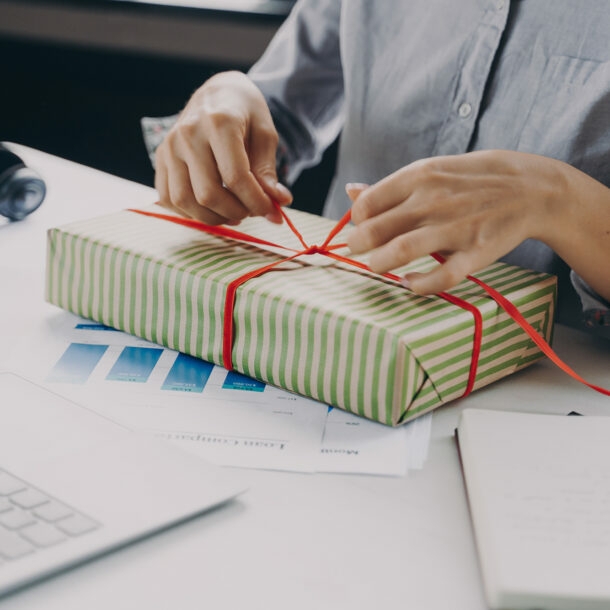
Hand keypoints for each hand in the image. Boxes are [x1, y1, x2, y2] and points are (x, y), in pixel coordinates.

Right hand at [154, 71, 291, 225]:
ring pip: (185, 201)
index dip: (256, 202)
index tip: (271, 211)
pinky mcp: (161, 158)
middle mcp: (188, 134)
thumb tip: (278, 204)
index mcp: (219, 122)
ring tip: (233, 213)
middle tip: (251, 212)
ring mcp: (170, 146)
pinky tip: (210, 209)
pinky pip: (168, 198)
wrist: (217, 93)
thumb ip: (268, 171)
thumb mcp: (265, 135)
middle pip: (208, 194)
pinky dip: (189, 213)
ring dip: (212, 217)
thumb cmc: (245, 113)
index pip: (235, 177)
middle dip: (235, 212)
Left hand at [346, 150, 563, 294]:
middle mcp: (433, 200)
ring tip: (378, 267)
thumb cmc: (472, 180)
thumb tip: (351, 191)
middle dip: (358, 246)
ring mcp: (455, 227)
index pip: (368, 204)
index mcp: (419, 176)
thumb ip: (390, 186)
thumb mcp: (431, 170)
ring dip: (379, 265)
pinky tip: (410, 284)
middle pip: (376, 230)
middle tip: (359, 252)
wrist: (532, 188)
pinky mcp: (476, 252)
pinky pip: (442, 276)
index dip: (356, 221)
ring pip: (400, 251)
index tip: (361, 229)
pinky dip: (420, 285)